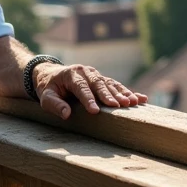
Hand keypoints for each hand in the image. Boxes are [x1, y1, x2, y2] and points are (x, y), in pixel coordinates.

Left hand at [32, 63, 147, 119]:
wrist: (51, 75)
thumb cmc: (48, 88)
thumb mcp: (45, 97)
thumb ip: (54, 105)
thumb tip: (66, 114)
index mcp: (71, 75)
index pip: (81, 88)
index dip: (88, 99)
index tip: (95, 111)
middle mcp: (86, 72)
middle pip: (99, 84)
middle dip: (109, 95)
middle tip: (119, 106)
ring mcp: (95, 75)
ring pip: (110, 84)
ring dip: (122, 93)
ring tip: (132, 103)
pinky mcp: (102, 79)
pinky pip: (116, 85)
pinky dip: (128, 92)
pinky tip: (141, 98)